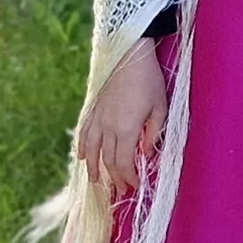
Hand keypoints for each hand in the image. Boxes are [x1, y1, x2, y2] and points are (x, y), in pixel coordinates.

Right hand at [74, 45, 167, 195]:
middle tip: (123, 189)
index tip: (135, 186)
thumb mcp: (160, 108)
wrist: (130, 53)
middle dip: (116, 178)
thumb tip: (148, 154)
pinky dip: (82, 147)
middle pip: (108, 160)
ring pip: (92, 149)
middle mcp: (108, 127)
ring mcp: (98, 117)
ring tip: (97, 182)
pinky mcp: (93, 108)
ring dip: (94, 168)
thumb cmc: (149, 80)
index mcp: (126, 129)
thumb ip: (154, 134)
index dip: (129, 178)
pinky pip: (84, 132)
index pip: (124, 163)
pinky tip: (82, 156)